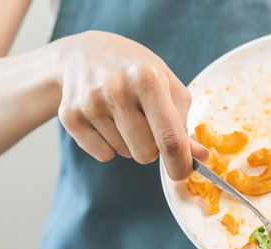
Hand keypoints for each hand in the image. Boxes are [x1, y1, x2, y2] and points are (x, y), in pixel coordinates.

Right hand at [56, 31, 208, 179]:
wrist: (83, 53)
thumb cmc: (135, 71)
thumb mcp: (167, 85)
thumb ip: (183, 122)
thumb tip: (200, 158)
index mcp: (148, 78)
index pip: (169, 138)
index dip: (180, 164)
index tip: (184, 173)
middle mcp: (117, 89)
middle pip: (146, 153)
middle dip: (152, 147)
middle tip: (145, 122)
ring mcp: (90, 103)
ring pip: (125, 154)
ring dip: (130, 143)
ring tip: (122, 114)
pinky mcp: (70, 116)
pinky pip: (103, 154)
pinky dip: (108, 145)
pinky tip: (105, 119)